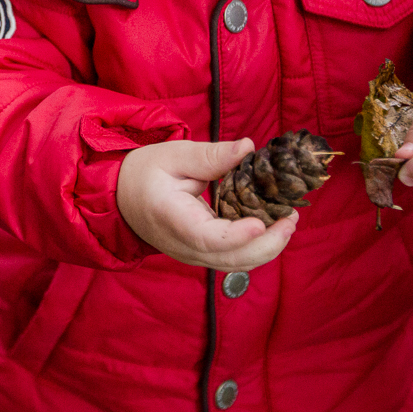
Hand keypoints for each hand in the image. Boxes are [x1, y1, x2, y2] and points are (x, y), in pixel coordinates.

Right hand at [117, 139, 297, 271]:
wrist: (120, 197)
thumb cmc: (144, 173)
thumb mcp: (173, 155)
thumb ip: (211, 155)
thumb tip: (248, 147)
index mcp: (171, 218)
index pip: (207, 238)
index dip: (237, 235)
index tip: (262, 222)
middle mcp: (183, 245)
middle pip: (230, 259)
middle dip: (268, 244)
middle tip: (292, 217)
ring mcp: (192, 254)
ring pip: (236, 265)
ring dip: (267, 248)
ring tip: (289, 221)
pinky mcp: (200, 255)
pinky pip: (232, 259)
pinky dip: (256, 248)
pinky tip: (271, 226)